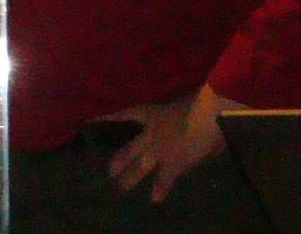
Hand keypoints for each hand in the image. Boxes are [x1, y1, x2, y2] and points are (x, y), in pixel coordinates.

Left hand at [96, 83, 249, 202]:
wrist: (207, 116)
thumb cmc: (198, 101)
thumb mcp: (187, 101)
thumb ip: (186, 111)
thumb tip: (192, 117)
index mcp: (154, 114)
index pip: (128, 114)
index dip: (112, 116)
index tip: (93, 120)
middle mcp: (152, 135)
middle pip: (130, 149)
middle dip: (120, 161)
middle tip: (109, 172)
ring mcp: (159, 152)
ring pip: (139, 168)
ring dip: (130, 178)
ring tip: (120, 187)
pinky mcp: (172, 166)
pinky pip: (164, 181)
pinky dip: (161, 190)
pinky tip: (156, 200)